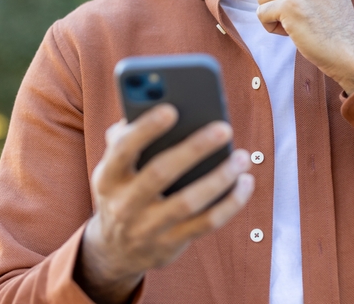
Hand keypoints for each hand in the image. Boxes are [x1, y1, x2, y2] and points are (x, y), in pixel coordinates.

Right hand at [76, 105, 253, 303]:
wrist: (115, 250)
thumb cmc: (123, 190)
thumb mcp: (113, 167)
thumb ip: (126, 137)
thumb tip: (153, 103)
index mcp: (108, 177)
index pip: (123, 149)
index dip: (145, 129)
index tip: (171, 109)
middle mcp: (124, 204)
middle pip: (161, 173)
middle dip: (194, 149)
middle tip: (224, 128)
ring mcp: (148, 228)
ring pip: (189, 202)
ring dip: (220, 177)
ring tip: (242, 157)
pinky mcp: (171, 244)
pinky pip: (207, 223)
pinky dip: (230, 203)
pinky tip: (245, 182)